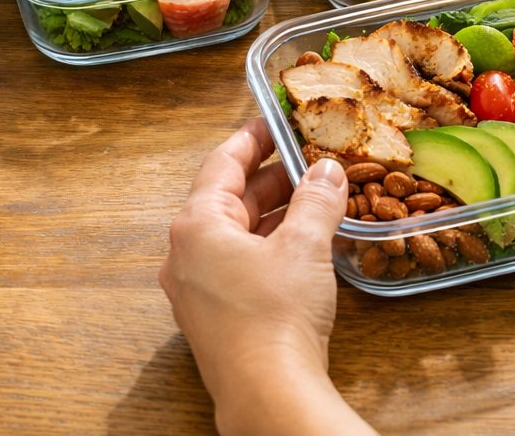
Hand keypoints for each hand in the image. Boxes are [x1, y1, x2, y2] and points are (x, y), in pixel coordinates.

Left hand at [161, 120, 369, 434]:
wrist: (268, 393)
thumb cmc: (274, 317)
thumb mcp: (304, 246)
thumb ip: (316, 200)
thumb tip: (327, 172)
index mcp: (196, 226)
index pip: (222, 163)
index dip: (252, 138)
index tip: (273, 121)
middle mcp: (187, 254)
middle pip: (228, 198)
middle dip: (271, 178)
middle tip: (307, 158)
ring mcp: (197, 289)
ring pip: (236, 233)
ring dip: (274, 213)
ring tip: (314, 197)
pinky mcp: (216, 316)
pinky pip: (239, 263)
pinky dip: (269, 245)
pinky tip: (303, 244)